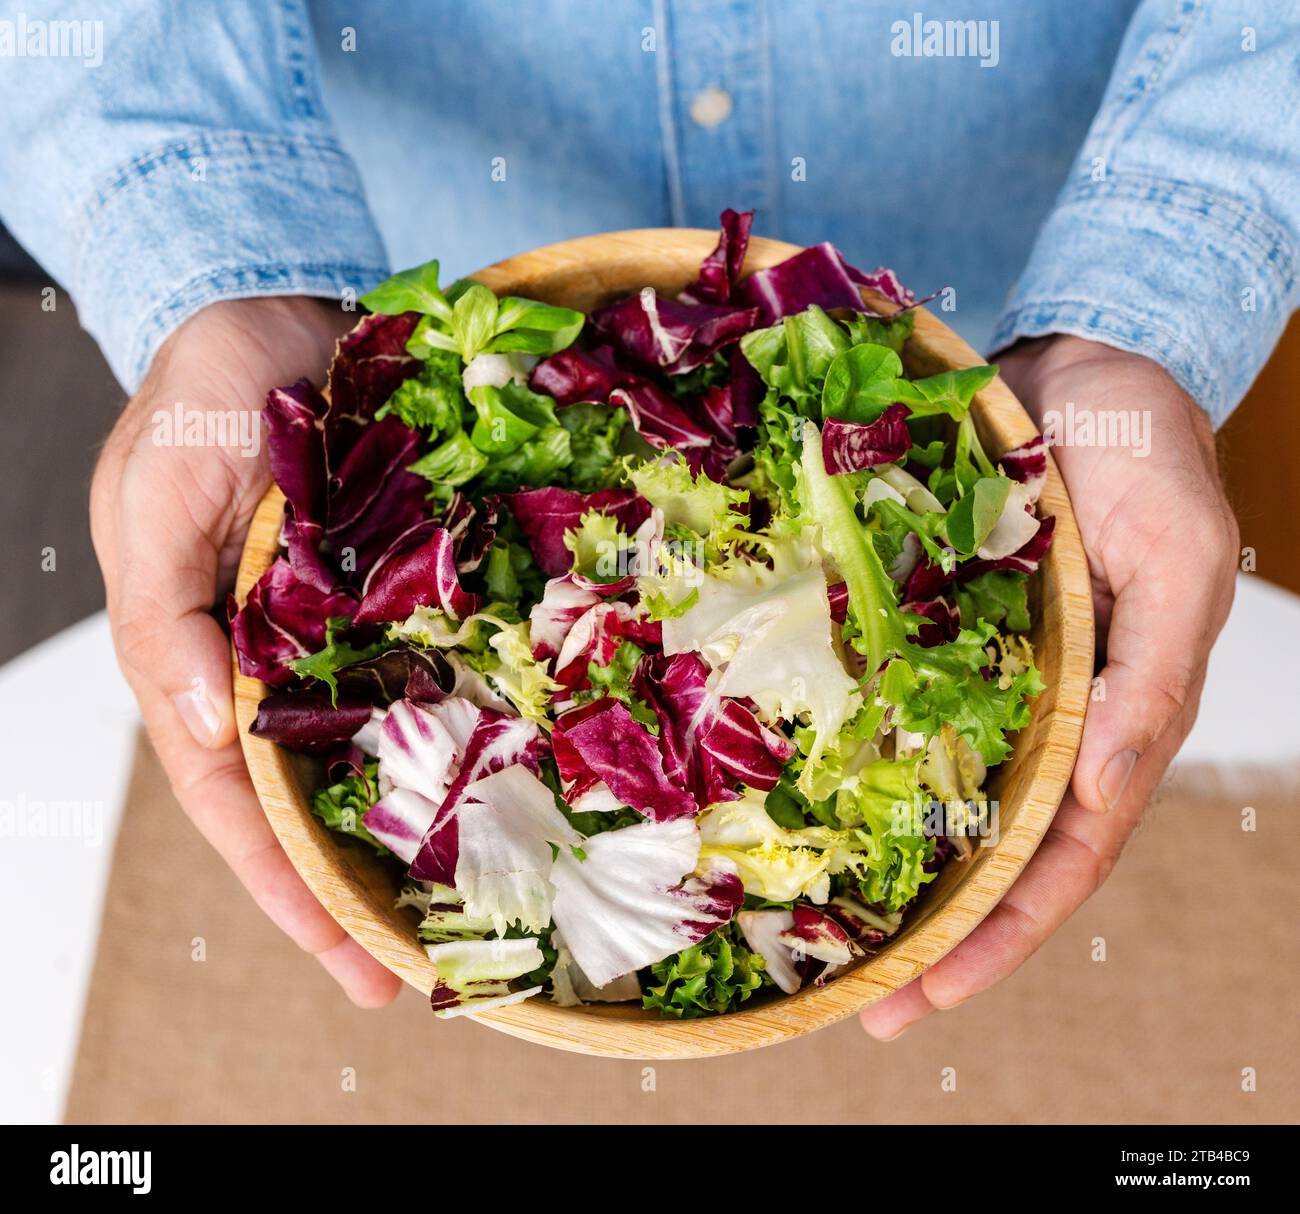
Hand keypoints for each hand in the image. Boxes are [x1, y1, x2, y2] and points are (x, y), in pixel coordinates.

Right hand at [90, 297, 401, 1007]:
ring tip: (467, 916)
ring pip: (371, 756)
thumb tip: (196, 728)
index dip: (287, 888)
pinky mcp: (398, 596)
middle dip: (352, 893)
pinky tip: (503, 783)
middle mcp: (272, 665)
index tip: (350, 964)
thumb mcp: (158, 494)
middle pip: (307, 803)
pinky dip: (458, 735)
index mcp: (198, 661)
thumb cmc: (204, 398)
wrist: (277, 315)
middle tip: (415, 980)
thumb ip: (165, 615)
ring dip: (410, 834)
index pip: (234, 803)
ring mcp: (340, 635)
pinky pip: (430, 677)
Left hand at [861, 335, 1238, 1038]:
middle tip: (860, 1005)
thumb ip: (1151, 676)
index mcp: (1114, 721)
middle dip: (935, 935)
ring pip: (939, 797)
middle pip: (993, 853)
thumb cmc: (1149, 460)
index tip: (931, 991)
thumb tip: (1112, 787)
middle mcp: (1045, 719)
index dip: (1004, 933)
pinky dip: (859, 765)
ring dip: (890, 870)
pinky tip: (805, 807)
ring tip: (822, 938)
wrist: (1082, 374)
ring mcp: (987, 681)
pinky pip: (894, 711)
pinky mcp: (935, 634)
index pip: (1063, 857)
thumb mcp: (1177, 561)